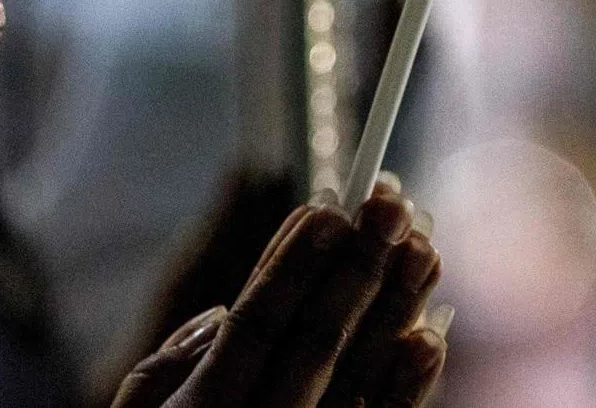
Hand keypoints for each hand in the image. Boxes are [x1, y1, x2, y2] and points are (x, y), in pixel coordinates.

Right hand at [112, 183, 444, 407]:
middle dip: (359, 268)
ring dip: (395, 311)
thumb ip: (166, 365)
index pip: (257, 321)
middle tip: (393, 206)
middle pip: (317, 341)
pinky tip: (430, 337)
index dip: (295, 264)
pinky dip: (409, 389)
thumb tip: (221, 313)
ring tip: (424, 251)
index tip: (330, 207)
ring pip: (360, 379)